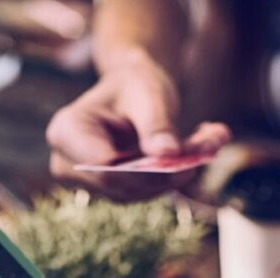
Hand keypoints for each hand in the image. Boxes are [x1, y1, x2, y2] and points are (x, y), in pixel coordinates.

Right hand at [46, 52, 229, 200]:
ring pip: (139, 192)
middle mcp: (70, 164)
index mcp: (66, 132)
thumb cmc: (134, 83)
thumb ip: (156, 124)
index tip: (180, 156)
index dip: (140, 169)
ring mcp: (91, 182)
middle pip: (121, 185)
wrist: (131, 89)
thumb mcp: (148, 93)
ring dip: (178, 172)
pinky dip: (176, 174)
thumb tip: (168, 154)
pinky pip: (148, 191)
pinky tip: (203, 149)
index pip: (101, 166)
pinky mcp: (114, 191)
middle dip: (167, 171)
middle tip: (209, 145)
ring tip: (212, 140)